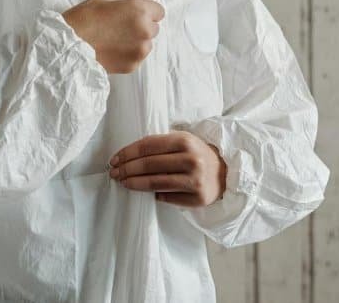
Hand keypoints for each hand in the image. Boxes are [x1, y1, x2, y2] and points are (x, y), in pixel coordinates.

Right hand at [62, 0, 164, 73]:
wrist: (69, 46)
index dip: (146, 11)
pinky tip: (112, 50)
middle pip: (154, 28)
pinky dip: (128, 54)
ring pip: (146, 44)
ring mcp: (140, 51)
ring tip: (114, 40)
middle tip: (119, 27)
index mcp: (140, 11)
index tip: (132, 14)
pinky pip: (137, 57)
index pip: (159, 11)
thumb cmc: (84, 18)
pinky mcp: (133, 66)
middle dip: (141, 26)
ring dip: (136, 42)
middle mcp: (145, 31)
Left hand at [108, 131, 226, 206]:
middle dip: (126, 169)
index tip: (114, 159)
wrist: (225, 172)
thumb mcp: (181, 142)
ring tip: (122, 182)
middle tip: (114, 172)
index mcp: (185, 141)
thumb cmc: (196, 154)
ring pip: (156, 183)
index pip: (148, 145)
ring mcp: (195, 180)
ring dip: (134, 183)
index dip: (128, 153)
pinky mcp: (198, 198)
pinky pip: (167, 197)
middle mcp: (191, 159)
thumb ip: (159, 145)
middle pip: (149, 165)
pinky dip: (153, 195)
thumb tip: (126, 156)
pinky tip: (145, 192)